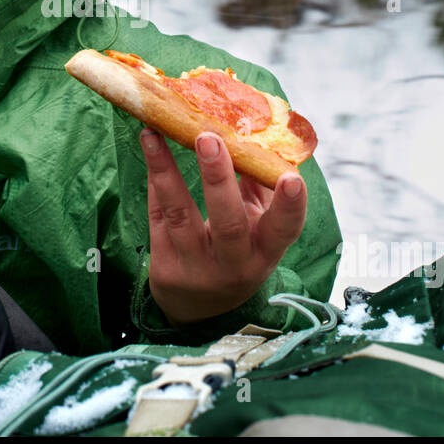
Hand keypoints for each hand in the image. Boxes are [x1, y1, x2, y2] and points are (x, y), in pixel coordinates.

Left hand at [140, 128, 306, 325]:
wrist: (199, 310)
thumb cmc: (237, 254)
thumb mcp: (257, 230)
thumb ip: (260, 188)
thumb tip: (258, 134)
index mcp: (264, 254)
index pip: (283, 232)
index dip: (290, 207)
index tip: (291, 178)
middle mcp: (233, 266)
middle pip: (228, 224)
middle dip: (218, 179)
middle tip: (208, 138)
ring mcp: (195, 269)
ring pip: (180, 216)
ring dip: (166, 171)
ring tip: (156, 134)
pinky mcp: (164, 267)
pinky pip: (157, 216)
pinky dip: (155, 181)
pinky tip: (151, 149)